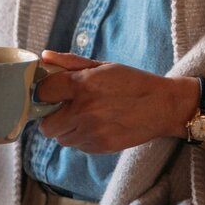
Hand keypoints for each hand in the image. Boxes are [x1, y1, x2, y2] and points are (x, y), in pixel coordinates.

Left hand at [35, 50, 183, 152]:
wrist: (162, 106)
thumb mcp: (103, 66)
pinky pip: (77, 146)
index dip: (43, 92)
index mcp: (82, 85)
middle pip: (46, 125)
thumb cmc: (133, 82)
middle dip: (51, 117)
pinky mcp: (100, 147)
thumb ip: (71, 62)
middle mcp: (83, 110)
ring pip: (60, 138)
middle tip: (65, 109)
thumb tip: (45, 57)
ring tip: (84, 117)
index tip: (50, 92)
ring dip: (66, 129)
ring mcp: (91, 132)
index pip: (42, 92)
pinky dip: (82, 138)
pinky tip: (97, 126)